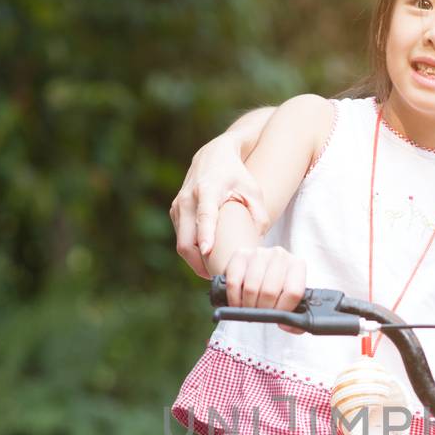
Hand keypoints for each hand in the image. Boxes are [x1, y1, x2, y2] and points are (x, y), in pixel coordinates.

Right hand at [170, 142, 270, 280]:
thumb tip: (257, 244)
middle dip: (200, 263)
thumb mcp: (254, 191)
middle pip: (186, 240)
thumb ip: (259, 216)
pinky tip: (209, 260)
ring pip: (182, 244)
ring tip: (215, 273)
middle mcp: (188, 198)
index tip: (207, 251)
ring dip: (196, 262)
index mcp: (208, 190)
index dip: (205, 235)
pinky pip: (181, 239)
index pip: (204, 216)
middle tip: (220, 278)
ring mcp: (178, 206)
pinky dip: (193, 253)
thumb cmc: (237, 175)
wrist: (212, 156)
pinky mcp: (175, 212)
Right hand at [225, 245, 306, 317]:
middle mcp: (280, 255)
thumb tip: (286, 325)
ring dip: (248, 306)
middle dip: (263, 309)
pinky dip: (234, 299)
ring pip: (251, 288)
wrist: (258, 266)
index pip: (293, 292)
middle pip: (270, 292)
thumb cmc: (276, 286)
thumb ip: (296, 317)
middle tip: (260, 313)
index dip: (283, 310)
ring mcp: (259, 253)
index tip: (276, 317)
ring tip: (249, 309)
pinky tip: (238, 303)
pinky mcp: (240, 255)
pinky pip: (234, 283)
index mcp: (297, 265)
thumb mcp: (290, 298)